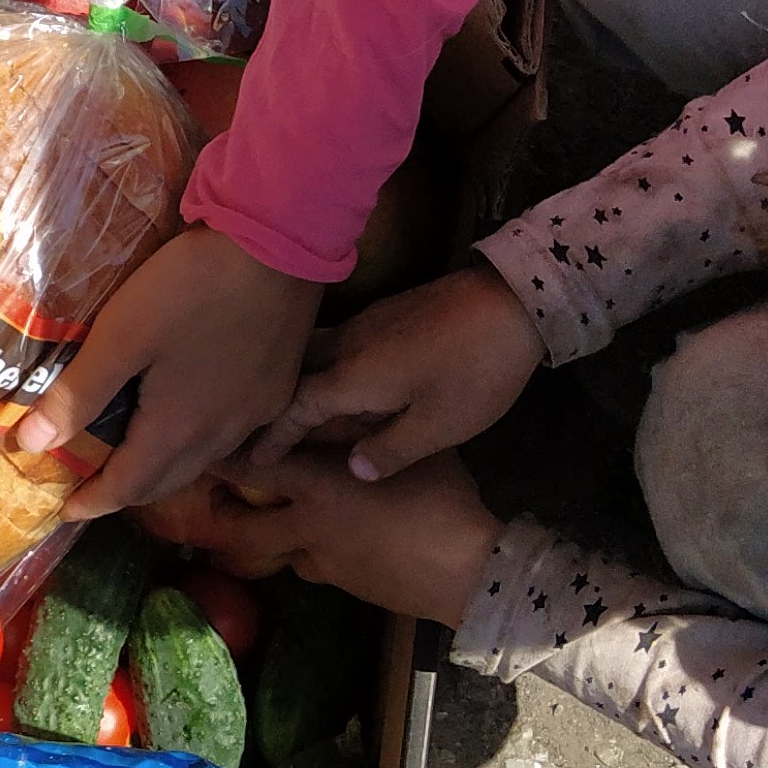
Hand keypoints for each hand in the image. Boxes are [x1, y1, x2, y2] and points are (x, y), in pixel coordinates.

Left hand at [15, 226, 321, 517]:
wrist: (280, 241)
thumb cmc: (191, 286)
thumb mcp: (121, 336)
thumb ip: (76, 395)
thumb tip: (27, 447)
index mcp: (179, 430)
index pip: (127, 487)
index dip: (92, 501)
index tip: (64, 509)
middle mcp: (222, 435)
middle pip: (166, 480)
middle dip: (127, 489)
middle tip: (93, 483)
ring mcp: (257, 413)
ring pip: (202, 459)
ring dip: (165, 467)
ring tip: (136, 455)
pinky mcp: (278, 388)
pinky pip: (237, 437)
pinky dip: (206, 445)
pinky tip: (202, 428)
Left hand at [142, 440, 503, 624]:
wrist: (467, 573)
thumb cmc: (441, 498)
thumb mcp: (407, 448)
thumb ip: (368, 431)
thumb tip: (347, 410)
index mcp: (317, 486)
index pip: (249, 466)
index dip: (216, 459)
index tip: (190, 448)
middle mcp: (306, 526)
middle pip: (239, 529)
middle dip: (213, 518)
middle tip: (191, 504)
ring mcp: (321, 561)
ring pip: (270, 553)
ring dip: (252, 542)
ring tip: (232, 530)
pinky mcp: (342, 584)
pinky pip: (307, 566)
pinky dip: (300, 554)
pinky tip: (309, 544)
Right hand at [252, 262, 546, 482]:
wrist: (514, 300)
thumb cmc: (475, 371)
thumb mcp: (439, 426)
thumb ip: (391, 450)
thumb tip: (353, 468)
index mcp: (354, 377)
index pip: (297, 406)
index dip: (275, 434)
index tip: (253, 456)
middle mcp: (350, 345)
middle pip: (297, 370)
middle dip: (276, 399)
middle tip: (261, 426)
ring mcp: (371, 323)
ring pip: (318, 352)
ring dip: (301, 378)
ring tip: (296, 407)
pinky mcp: (391, 312)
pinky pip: (341, 343)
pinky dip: (328, 365)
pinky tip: (345, 381)